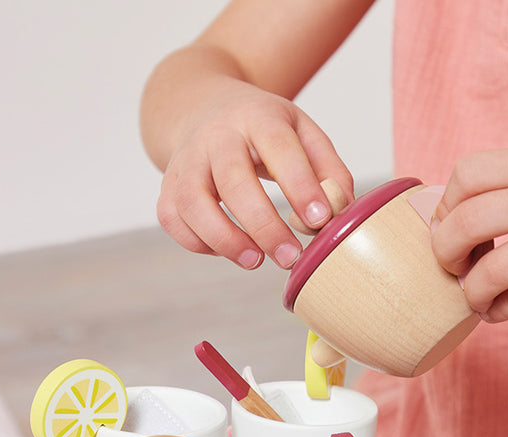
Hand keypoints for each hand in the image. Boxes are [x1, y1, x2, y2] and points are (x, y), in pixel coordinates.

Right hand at [156, 79, 352, 268]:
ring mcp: (186, 160)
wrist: (202, 105)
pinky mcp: (167, 185)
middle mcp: (216, 136)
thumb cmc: (264, 130)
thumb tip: (340, 213)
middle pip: (233, 180)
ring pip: (192, 202)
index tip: (319, 220)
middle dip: (263, 226)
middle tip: (290, 257)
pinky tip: (229, 250)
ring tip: (256, 261)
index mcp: (258, 117)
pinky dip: (199, 243)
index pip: (278, 147)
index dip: (299, 185)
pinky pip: (173, 219)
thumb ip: (330, 170)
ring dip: (224, 239)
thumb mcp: (303, 132)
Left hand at [431, 143, 507, 320]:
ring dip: (470, 291)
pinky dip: (498, 311)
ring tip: (475, 294)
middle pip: (469, 221)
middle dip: (445, 251)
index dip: (446, 205)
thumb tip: (446, 222)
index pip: (469, 173)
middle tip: (452, 264)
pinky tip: (496, 309)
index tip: (450, 225)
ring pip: (493, 271)